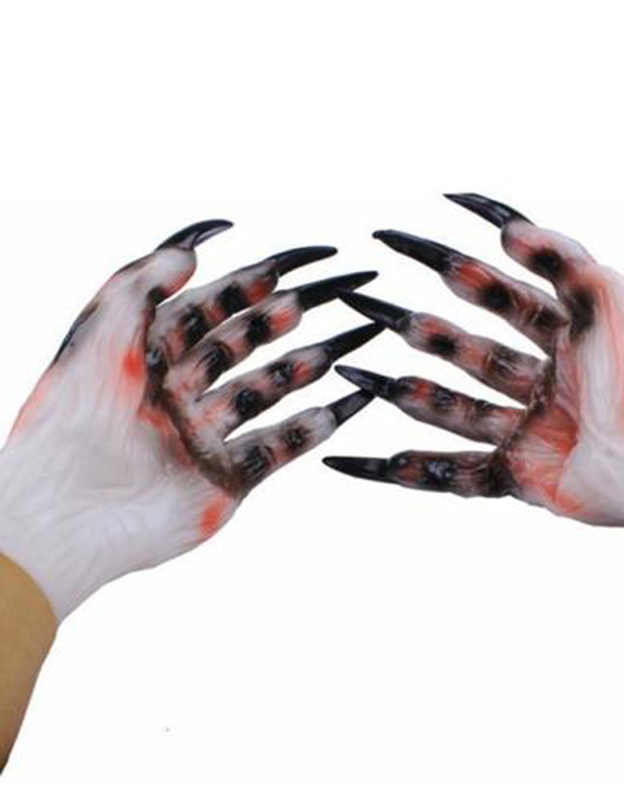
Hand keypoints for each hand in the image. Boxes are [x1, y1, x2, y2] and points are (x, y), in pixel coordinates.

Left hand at [0, 221, 382, 618]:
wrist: (70, 510)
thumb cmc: (75, 419)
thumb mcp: (103, 331)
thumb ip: (146, 282)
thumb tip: (193, 248)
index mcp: (149, 358)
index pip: (207, 311)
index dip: (243, 288)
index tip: (281, 270)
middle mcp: (179, 394)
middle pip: (240, 349)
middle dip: (275, 325)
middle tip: (307, 305)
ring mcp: (204, 437)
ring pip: (264, 395)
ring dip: (297, 373)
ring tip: (328, 355)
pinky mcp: (225, 479)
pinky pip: (276, 449)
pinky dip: (306, 432)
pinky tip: (332, 412)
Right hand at [325, 194, 623, 591]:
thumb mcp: (612, 298)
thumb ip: (562, 256)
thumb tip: (509, 227)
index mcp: (567, 337)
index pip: (498, 293)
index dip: (454, 269)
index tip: (404, 245)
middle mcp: (544, 382)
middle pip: (468, 350)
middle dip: (422, 331)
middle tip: (376, 311)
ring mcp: (530, 430)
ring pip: (455, 409)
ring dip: (409, 395)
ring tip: (366, 380)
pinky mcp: (521, 477)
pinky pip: (456, 474)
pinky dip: (411, 473)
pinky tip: (370, 462)